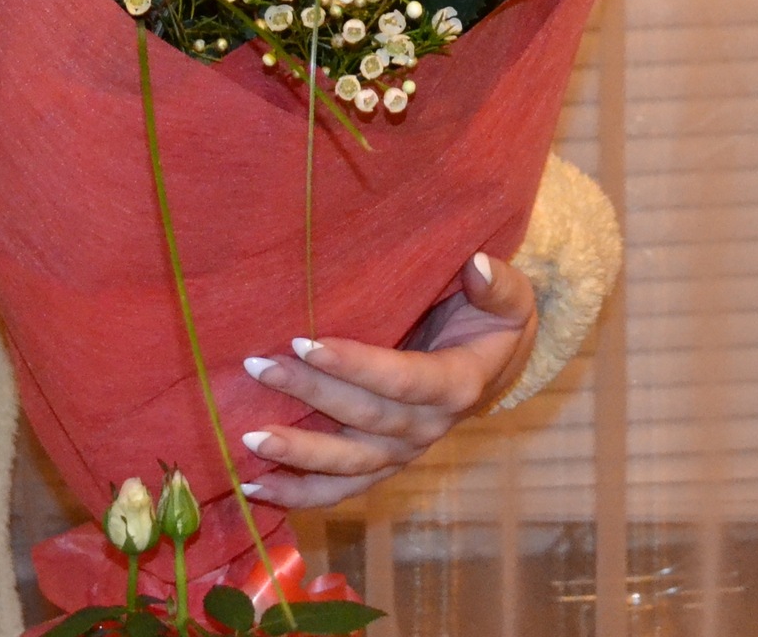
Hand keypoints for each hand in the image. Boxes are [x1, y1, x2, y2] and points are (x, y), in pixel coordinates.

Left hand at [237, 253, 536, 507]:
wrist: (493, 360)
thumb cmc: (492, 317)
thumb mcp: (508, 296)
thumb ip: (496, 283)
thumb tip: (475, 265)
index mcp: (455, 384)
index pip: (400, 379)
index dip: (353, 365)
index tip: (303, 342)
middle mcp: (427, 427)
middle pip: (363, 418)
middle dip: (309, 394)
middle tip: (258, 367)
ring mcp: (403, 451)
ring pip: (348, 463)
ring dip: (297, 453)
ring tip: (249, 437)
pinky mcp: (383, 462)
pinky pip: (342, 487)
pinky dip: (300, 492)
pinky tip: (256, 488)